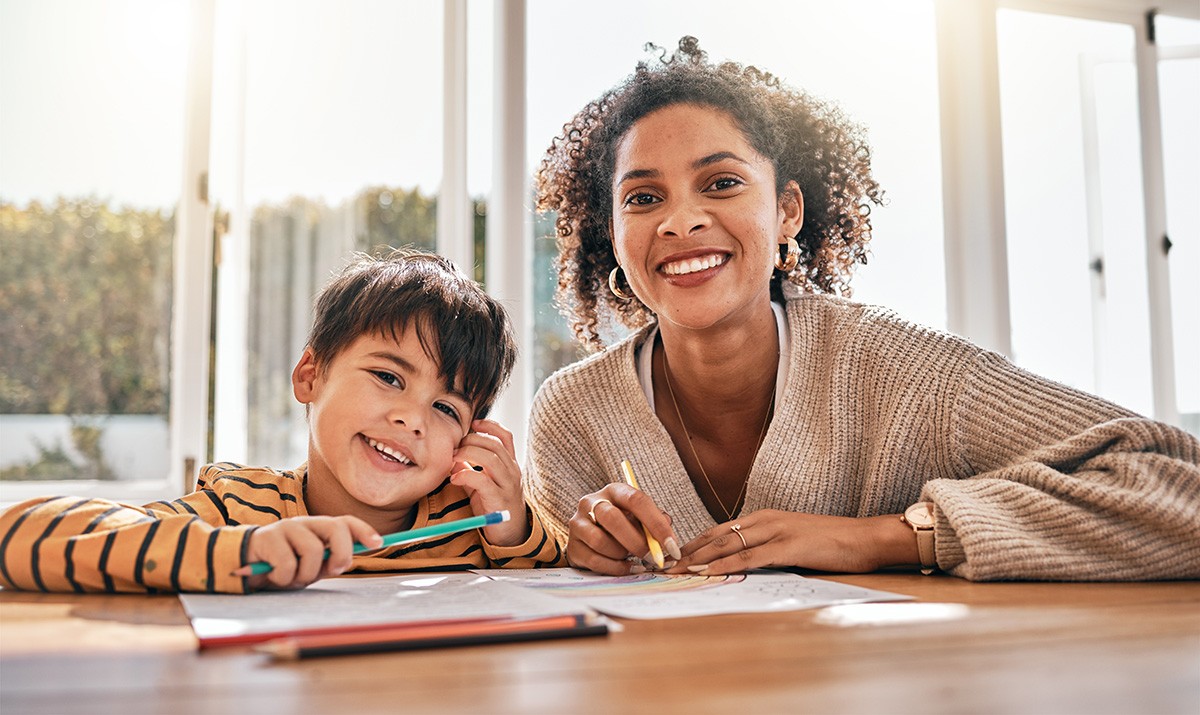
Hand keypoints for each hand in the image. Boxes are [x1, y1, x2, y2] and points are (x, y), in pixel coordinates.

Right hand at [237, 515, 381, 590]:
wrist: (238, 564)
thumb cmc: (280, 567)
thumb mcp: (308, 567)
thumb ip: (326, 563)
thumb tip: (344, 561)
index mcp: (317, 529)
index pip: (345, 522)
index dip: (364, 531)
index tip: (378, 544)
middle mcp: (304, 523)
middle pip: (335, 527)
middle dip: (342, 551)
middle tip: (334, 571)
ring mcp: (285, 528)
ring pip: (313, 551)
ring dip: (305, 574)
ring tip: (291, 578)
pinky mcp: (266, 538)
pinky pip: (287, 564)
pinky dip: (283, 578)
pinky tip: (273, 577)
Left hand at [450, 419, 527, 545]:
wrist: (511, 534)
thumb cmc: (496, 505)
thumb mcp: (485, 483)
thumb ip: (473, 468)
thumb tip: (455, 455)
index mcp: (510, 464)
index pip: (505, 436)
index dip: (490, 426)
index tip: (473, 424)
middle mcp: (512, 471)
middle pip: (493, 445)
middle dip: (471, 440)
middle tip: (454, 447)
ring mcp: (508, 485)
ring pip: (490, 458)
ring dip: (467, 454)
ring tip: (453, 459)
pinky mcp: (499, 500)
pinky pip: (483, 481)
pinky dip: (466, 475)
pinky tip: (455, 478)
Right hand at [566, 484, 680, 574]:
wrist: (593, 537)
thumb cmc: (624, 525)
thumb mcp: (640, 518)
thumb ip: (655, 523)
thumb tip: (668, 539)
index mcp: (614, 491)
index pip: (636, 500)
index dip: (656, 523)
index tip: (671, 545)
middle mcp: (591, 502)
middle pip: (612, 518)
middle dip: (637, 541)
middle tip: (653, 557)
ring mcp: (578, 524)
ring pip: (601, 541)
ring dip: (623, 554)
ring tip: (632, 557)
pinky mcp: (572, 547)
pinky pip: (595, 561)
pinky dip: (615, 568)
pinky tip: (627, 567)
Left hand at [667, 510, 918, 575]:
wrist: (866, 538)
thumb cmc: (832, 543)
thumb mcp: (793, 541)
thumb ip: (768, 548)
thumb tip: (743, 562)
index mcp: (765, 517)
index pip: (720, 529)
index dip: (694, 543)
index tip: (672, 557)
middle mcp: (766, 519)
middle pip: (717, 535)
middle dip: (687, 551)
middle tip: (662, 565)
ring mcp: (777, 531)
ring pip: (728, 543)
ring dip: (698, 558)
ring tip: (675, 571)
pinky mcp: (788, 546)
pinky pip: (750, 556)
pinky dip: (725, 564)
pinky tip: (708, 572)